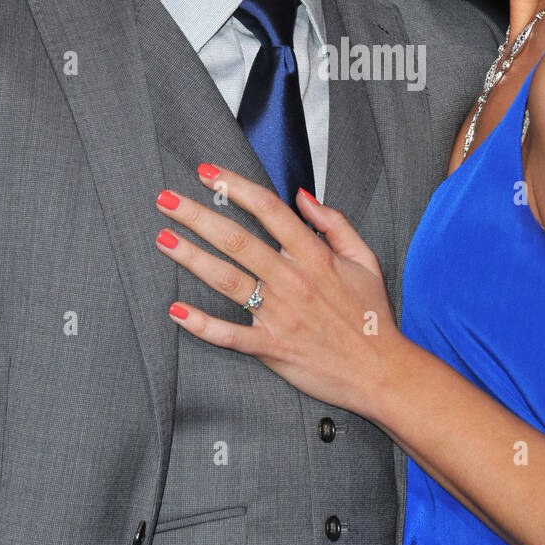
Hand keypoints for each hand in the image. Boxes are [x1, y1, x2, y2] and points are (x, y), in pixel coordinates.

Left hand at [154, 165, 403, 414]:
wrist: (381, 371)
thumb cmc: (372, 315)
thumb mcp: (364, 259)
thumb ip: (334, 224)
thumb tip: (303, 196)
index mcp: (314, 256)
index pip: (268, 210)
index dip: (235, 186)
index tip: (208, 173)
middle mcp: (292, 280)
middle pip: (237, 239)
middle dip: (198, 215)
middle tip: (166, 199)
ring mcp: (280, 314)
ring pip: (227, 279)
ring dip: (191, 257)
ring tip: (163, 238)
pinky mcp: (271, 347)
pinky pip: (229, 334)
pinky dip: (201, 323)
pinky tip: (175, 309)